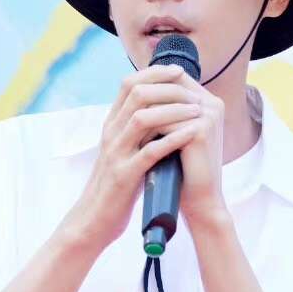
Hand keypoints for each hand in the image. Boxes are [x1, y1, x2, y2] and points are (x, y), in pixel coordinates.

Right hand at [58, 64, 213, 254]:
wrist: (95, 221)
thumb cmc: (117, 187)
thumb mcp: (124, 151)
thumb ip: (138, 131)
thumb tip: (164, 109)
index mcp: (111, 126)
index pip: (129, 85)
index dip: (155, 73)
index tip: (179, 71)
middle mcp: (111, 134)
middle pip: (137, 94)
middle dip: (168, 87)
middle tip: (193, 91)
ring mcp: (116, 154)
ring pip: (142, 118)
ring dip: (173, 110)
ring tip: (198, 110)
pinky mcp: (125, 176)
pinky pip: (150, 151)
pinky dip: (173, 140)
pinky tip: (192, 134)